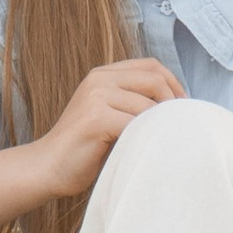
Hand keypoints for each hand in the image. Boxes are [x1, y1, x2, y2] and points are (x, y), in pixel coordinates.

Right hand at [28, 56, 181, 200]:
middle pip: (153, 79)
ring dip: (160, 125)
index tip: (184, 106)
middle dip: (173, 103)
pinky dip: (146, 137)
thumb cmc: (84, 147)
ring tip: (164, 141)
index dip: (173, 83)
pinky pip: (135, 124)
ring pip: (147, 105)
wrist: (48, 167)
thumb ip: (132, 103)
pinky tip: (146, 150)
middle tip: (181, 126)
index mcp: (103, 74)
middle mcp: (99, 79)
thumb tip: (176, 106)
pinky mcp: (95, 118)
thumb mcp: (109, 114)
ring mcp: (96, 96)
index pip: (151, 65)